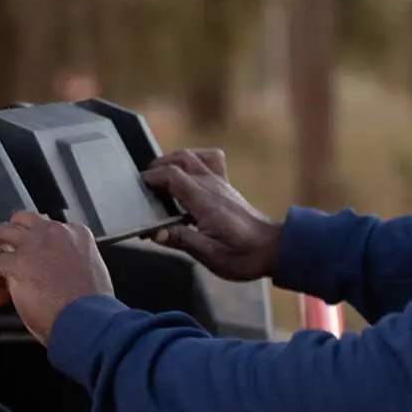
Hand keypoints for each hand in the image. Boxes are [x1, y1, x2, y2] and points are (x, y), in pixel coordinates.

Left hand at [0, 210, 112, 345]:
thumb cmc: (91, 307)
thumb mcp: (91, 272)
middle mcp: (54, 233)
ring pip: (4, 232)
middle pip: (23, 220)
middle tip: (8, 254)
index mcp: (77, 234)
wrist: (85, 320)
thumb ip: (72, 261)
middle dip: (13, 236)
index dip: (37, 243)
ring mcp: (34, 245)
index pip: (48, 227)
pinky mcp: (17, 262)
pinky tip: (1, 297)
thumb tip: (56, 270)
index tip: (35, 259)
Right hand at [140, 149, 282, 281]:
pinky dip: (195, 160)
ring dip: (173, 160)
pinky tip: (187, 174)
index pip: (173, 175)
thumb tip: (155, 233)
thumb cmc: (243, 255)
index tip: (138, 189)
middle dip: (158, 166)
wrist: (273, 249)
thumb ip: (181, 240)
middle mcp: (212, 186)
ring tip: (160, 176)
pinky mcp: (226, 186)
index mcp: (205, 201)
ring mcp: (220, 183)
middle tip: (145, 184)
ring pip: (194, 156)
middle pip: (181, 159)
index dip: (152, 178)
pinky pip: (211, 160)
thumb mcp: (210, 255)